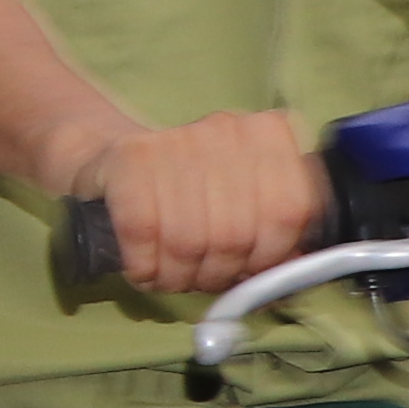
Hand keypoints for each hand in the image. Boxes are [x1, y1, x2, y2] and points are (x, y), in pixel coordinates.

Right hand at [69, 110, 327, 298]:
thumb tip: (293, 268)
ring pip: (189, 240)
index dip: (271, 257)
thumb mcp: (246, 202)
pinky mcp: (129, 159)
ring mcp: (175, 141)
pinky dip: (145, 265)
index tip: (250, 270)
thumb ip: (277, 230)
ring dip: (178, 277)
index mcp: (268, 134)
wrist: (115, 159)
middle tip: (203, 279)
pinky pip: (144, 233)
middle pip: (235, 234)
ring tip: (172, 277)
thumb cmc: (190, 191)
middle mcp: (225, 129)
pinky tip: (144, 268)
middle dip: (218, 274)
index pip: (289, 211)